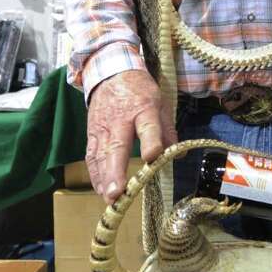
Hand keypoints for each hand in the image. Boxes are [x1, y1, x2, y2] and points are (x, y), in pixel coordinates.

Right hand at [85, 69, 175, 202]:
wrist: (111, 72)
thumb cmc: (140, 92)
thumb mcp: (161, 104)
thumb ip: (168, 131)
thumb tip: (179, 155)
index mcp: (143, 109)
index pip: (148, 127)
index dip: (150, 142)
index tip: (151, 157)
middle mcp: (120, 120)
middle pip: (117, 147)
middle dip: (116, 172)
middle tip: (117, 194)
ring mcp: (103, 127)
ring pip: (101, 155)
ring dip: (104, 179)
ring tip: (109, 199)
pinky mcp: (92, 133)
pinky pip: (91, 156)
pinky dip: (95, 175)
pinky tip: (101, 190)